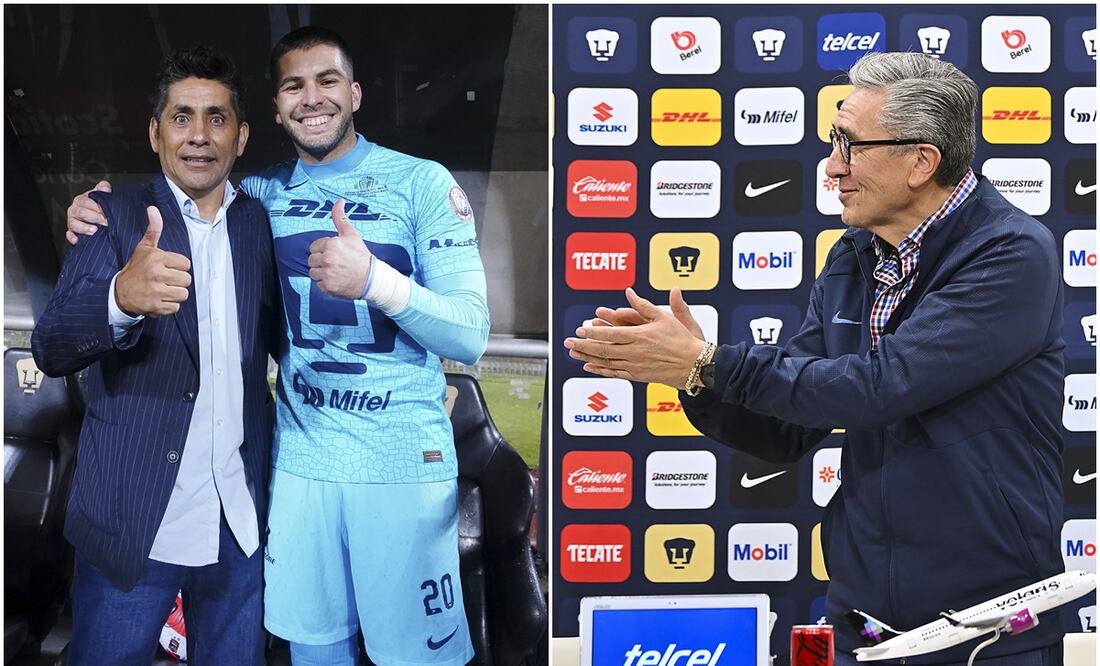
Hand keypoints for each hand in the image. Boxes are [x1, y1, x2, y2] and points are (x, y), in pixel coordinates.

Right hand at [66, 180, 111, 244]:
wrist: (99, 218)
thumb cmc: (99, 206)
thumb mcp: (102, 196)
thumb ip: (103, 190)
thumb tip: (105, 187)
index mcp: (81, 200)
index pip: (85, 201)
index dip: (95, 206)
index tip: (105, 211)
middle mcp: (74, 210)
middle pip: (80, 212)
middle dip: (93, 217)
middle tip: (104, 221)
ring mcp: (73, 221)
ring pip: (74, 224)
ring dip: (84, 228)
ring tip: (95, 230)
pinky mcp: (73, 232)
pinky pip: (69, 235)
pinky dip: (72, 237)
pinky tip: (78, 239)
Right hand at [115, 207, 191, 316]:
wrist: (118, 292)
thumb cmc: (135, 268)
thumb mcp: (143, 248)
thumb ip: (153, 230)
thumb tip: (153, 209)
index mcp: (157, 258)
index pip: (186, 264)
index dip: (179, 267)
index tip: (168, 268)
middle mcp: (156, 274)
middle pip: (187, 280)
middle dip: (179, 281)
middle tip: (167, 280)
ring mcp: (156, 291)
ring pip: (184, 294)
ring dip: (176, 294)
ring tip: (164, 290)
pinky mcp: (155, 306)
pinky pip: (175, 307)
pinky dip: (169, 305)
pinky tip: (160, 299)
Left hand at [308, 199, 372, 298]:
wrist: (371, 278)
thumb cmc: (360, 256)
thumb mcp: (351, 235)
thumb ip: (340, 218)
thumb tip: (339, 201)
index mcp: (331, 244)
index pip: (314, 247)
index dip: (323, 250)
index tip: (335, 254)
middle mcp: (328, 259)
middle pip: (312, 260)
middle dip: (321, 261)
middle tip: (336, 263)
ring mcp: (327, 274)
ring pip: (312, 272)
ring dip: (321, 273)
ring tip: (335, 272)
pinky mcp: (328, 287)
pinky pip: (318, 284)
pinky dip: (325, 284)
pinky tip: (336, 280)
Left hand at [564, 288, 705, 388]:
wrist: (695, 365)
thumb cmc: (682, 339)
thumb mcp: (664, 318)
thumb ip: (643, 305)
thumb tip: (629, 292)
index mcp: (639, 336)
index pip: (610, 334)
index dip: (592, 332)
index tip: (580, 329)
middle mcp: (634, 352)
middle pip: (602, 349)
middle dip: (583, 345)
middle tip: (568, 342)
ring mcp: (634, 366)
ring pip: (605, 362)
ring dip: (587, 357)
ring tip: (573, 353)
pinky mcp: (638, 376)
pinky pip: (614, 373)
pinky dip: (600, 370)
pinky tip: (589, 366)